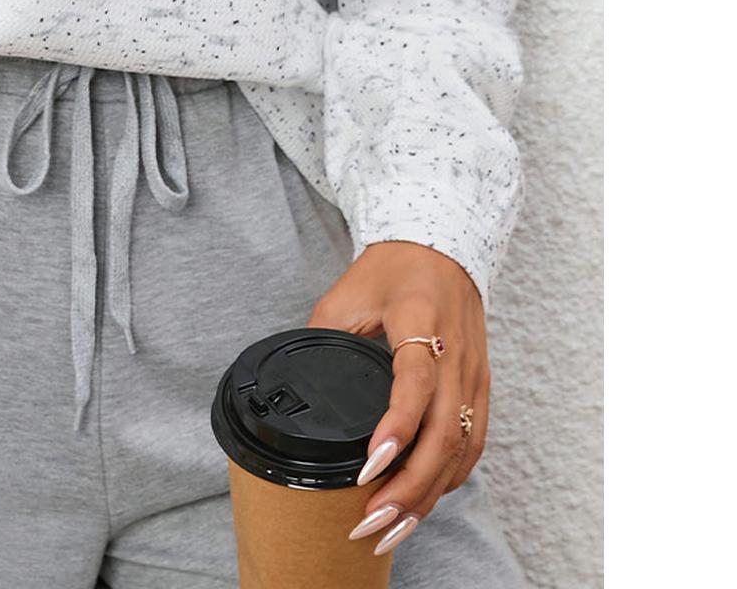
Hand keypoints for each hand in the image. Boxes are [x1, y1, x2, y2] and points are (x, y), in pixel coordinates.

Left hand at [306, 240, 487, 559]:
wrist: (442, 247)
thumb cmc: (391, 270)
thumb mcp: (346, 293)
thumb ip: (324, 338)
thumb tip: (294, 388)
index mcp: (420, 320)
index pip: (416, 383)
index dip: (395, 430)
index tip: (368, 470)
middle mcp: (456, 353)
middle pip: (444, 434)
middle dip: (409, 488)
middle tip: (371, 524)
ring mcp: (474, 375)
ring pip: (461, 450)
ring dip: (428, 497)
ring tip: (390, 530)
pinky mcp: (482, 390)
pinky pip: (472, 446)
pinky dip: (448, 481)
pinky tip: (421, 504)